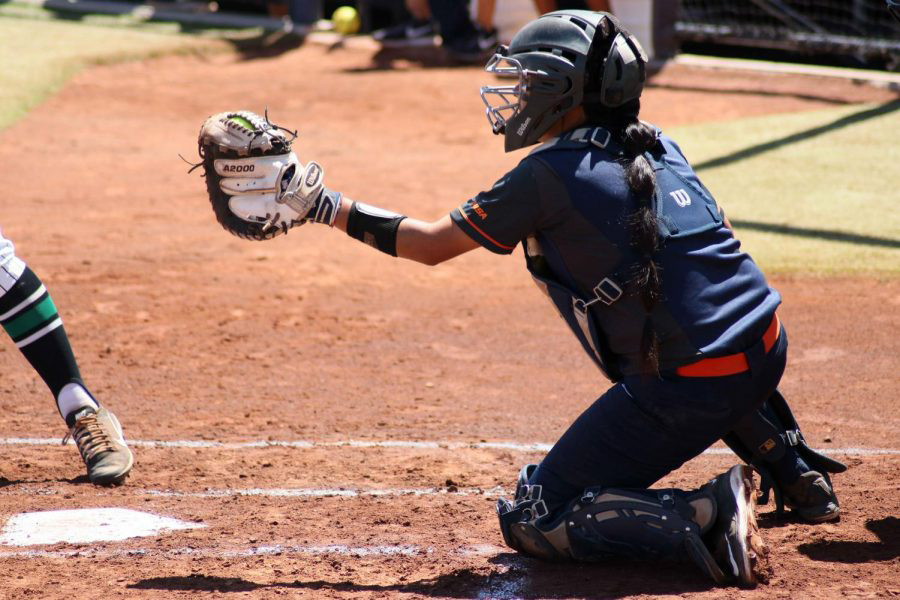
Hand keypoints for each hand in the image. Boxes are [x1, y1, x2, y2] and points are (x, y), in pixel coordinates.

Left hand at [196, 111, 339, 239]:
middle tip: (220, 175)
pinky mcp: (277, 209)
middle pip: (247, 178)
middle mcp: (277, 179)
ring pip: (248, 192)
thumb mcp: (285, 159)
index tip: (218, 164)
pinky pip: (255, 207)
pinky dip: (242, 205)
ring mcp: (277, 195)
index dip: (232, 165)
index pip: (250, 164)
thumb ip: (268, 153)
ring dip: (233, 189)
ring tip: (224, 186)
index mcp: (278, 164)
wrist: (311, 199)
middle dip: (229, 177)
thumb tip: (240, 144)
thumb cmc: (293, 175)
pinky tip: (233, 204)